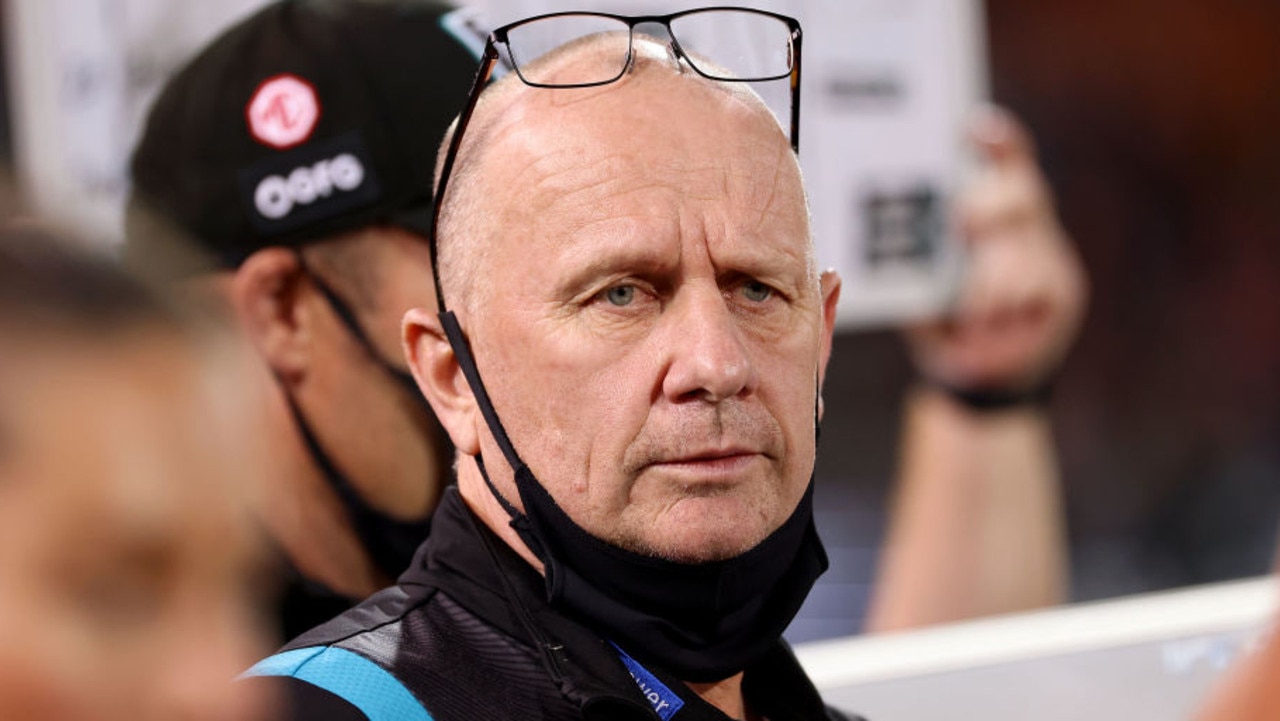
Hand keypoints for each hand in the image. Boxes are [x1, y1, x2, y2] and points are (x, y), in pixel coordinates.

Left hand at [905, 106, 1087, 391]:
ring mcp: (1049, 257)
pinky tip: (984, 326)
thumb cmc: (946, 319)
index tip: (975, 129)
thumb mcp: (923, 285)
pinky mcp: (1062, 292)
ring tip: (970, 309)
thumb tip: (898, 243)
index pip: (1008, 164)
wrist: (983, 378)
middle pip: (1021, 195)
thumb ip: (920, 260)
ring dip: (991, 277)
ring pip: (1025, 246)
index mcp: (992, 214)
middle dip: (989, 206)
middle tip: (962, 223)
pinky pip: (1037, 288)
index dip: (1000, 144)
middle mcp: (1026, 227)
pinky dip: (1004, 309)